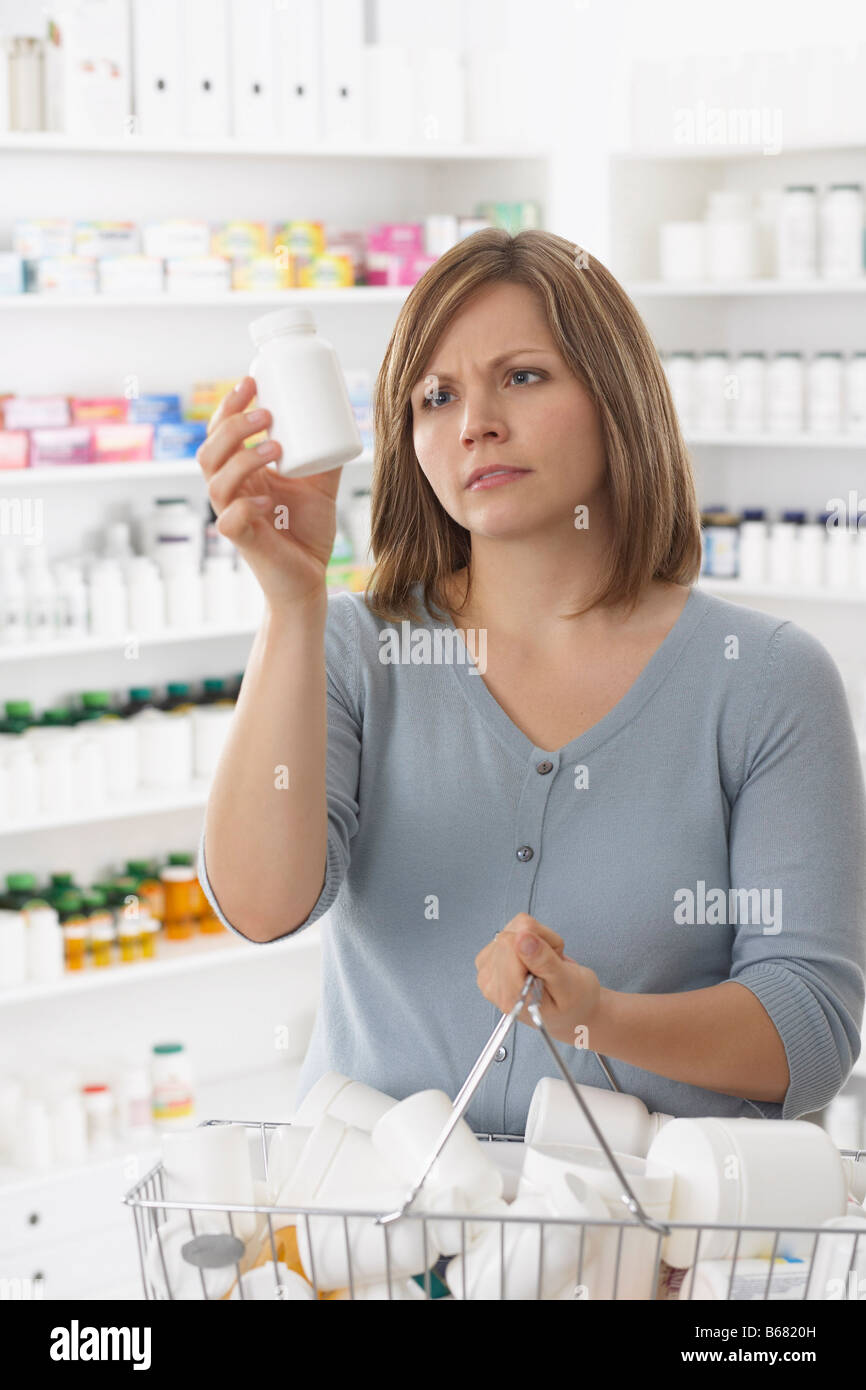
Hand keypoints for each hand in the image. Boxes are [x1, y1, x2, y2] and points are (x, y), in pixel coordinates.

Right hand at [197, 376, 342, 610]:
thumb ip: (325, 455)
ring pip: (216, 482)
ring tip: (275, 448)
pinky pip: (229, 522)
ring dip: (242, 459)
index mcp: (241, 473)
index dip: (229, 406)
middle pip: (209, 452)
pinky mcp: (243, 542)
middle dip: (232, 427)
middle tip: (266, 414)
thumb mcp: (319, 484)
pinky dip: (245, 508)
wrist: (310, 577)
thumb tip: (342, 418)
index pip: (220, 433)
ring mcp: (233, 516)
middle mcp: (231, 492)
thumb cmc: (307, 530)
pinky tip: (267, 502)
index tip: (251, 381)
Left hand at [474, 913, 600, 1045]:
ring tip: (546, 964)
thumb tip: (521, 938)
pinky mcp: (490, 961)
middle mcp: (492, 984)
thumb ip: (544, 961)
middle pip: (509, 935)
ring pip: (511, 929)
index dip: (538, 944)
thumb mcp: (568, 984)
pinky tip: (537, 960)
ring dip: (535, 941)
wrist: (573, 1014)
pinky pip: (510, 931)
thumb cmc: (575, 1003)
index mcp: (509, 994)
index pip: (509, 943)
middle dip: (537, 942)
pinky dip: (529, 941)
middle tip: (550, 965)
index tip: (550, 962)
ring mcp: (489, 973)